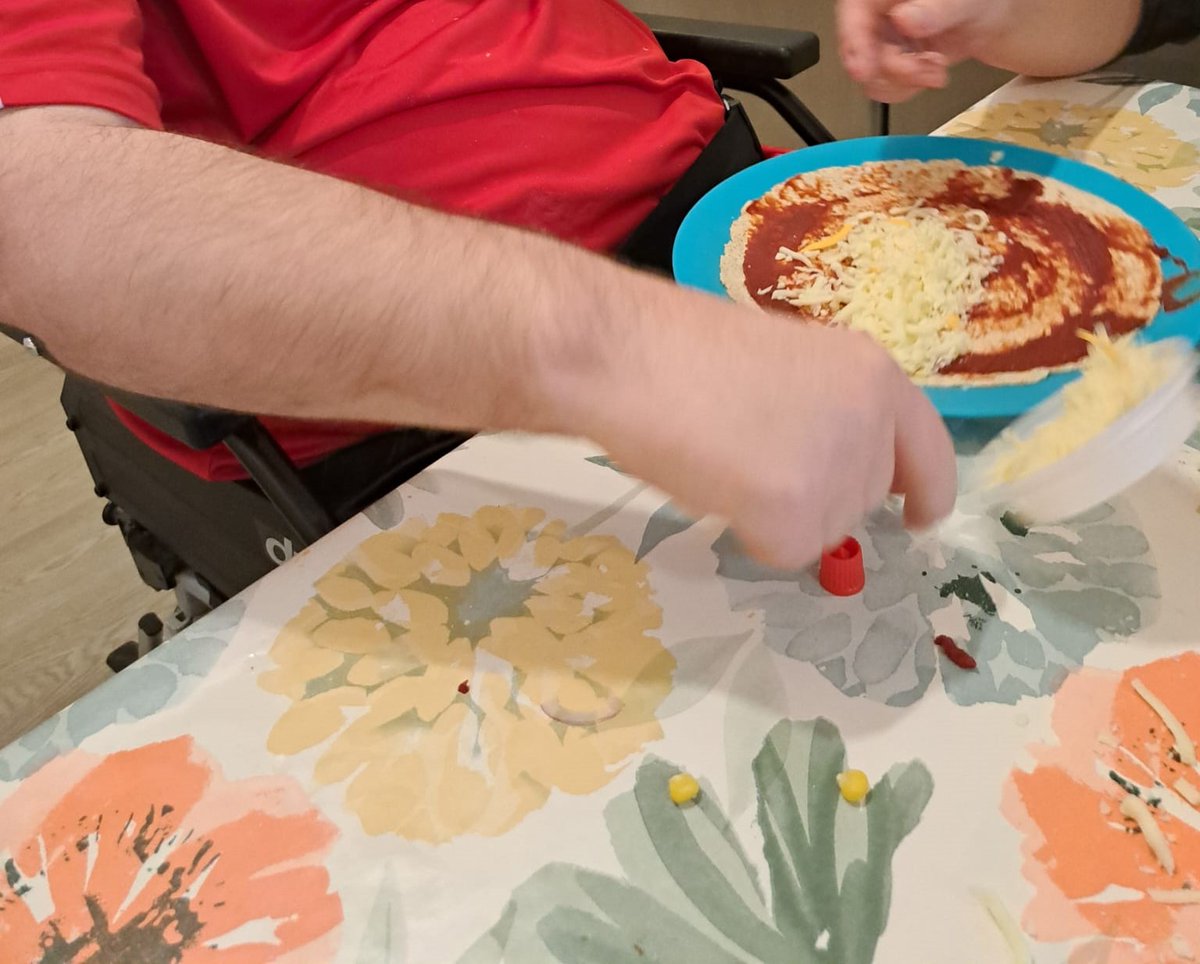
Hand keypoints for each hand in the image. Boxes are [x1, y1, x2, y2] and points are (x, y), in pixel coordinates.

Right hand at [581, 290, 957, 568]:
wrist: (628, 354)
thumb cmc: (683, 351)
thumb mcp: (786, 367)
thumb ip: (826, 410)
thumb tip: (827, 467)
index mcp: (873, 372)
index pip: (926, 446)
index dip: (927, 488)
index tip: (919, 516)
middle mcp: (871, 419)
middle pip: (865, 498)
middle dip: (818, 498)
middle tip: (749, 456)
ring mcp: (836, 465)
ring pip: (825, 531)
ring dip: (780, 516)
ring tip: (725, 460)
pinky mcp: (794, 506)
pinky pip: (786, 552)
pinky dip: (750, 536)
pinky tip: (717, 487)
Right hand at [837, 0, 1012, 102]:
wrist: (990, 20)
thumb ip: (934, 9)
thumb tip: (903, 19)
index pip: (853, 14)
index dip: (854, 44)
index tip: (864, 70)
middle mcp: (879, 14)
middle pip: (861, 51)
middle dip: (894, 69)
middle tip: (921, 69)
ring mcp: (884, 39)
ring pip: (872, 75)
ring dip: (905, 81)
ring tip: (936, 69)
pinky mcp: (893, 62)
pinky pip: (887, 86)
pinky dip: (910, 87)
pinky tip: (932, 73)